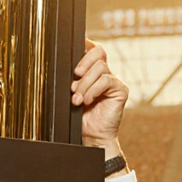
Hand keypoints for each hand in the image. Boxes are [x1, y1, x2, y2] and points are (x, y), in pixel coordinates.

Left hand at [72, 38, 128, 160]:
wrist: (92, 136)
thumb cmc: (80, 118)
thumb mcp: (71, 95)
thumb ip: (71, 80)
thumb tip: (61, 67)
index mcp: (92, 72)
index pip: (91, 49)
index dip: (84, 44)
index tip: (73, 47)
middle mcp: (104, 73)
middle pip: (98, 51)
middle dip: (83, 62)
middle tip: (73, 78)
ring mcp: (114, 80)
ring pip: (100, 67)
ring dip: (85, 83)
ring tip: (77, 99)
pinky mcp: (120, 90)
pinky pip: (107, 80)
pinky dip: (94, 89)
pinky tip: (87, 100)